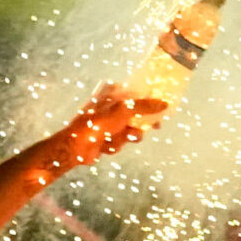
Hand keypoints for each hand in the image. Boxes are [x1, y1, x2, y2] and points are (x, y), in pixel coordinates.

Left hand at [35, 86, 164, 179]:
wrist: (75, 147)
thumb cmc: (97, 122)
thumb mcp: (124, 110)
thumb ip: (146, 106)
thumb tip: (165, 103)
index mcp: (114, 93)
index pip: (139, 94)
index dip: (152, 102)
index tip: (164, 109)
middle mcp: (112, 107)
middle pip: (138, 114)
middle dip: (141, 124)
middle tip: (155, 127)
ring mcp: (109, 124)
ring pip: (131, 131)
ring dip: (127, 137)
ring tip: (121, 138)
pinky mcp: (106, 139)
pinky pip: (121, 142)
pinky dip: (115, 145)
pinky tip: (105, 146)